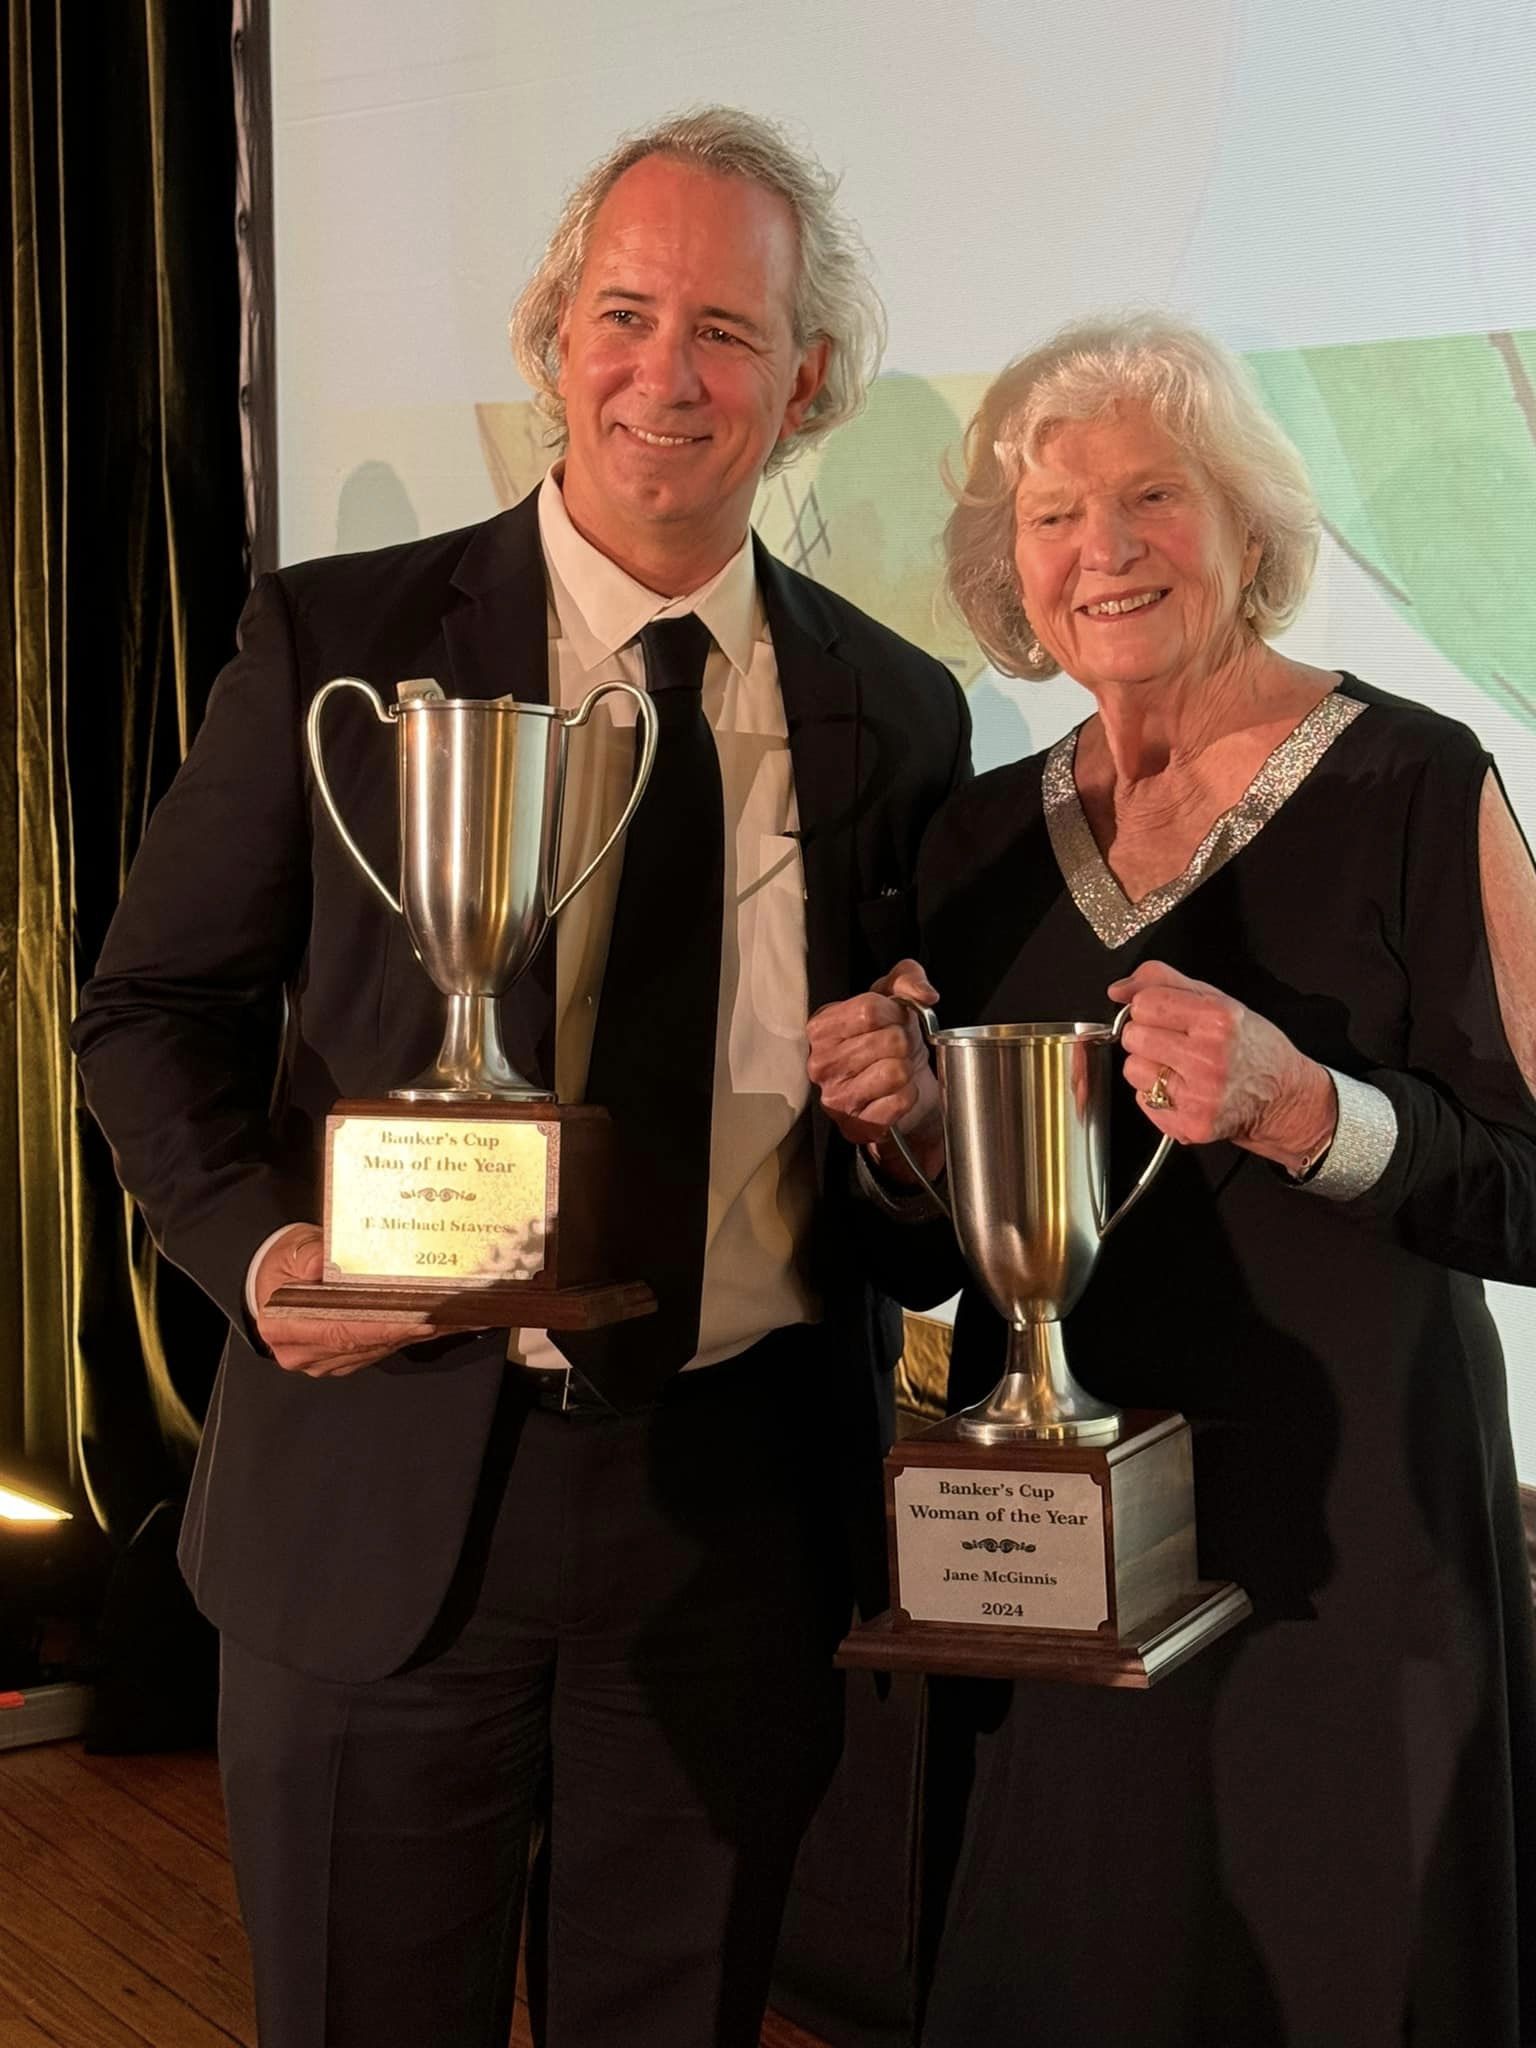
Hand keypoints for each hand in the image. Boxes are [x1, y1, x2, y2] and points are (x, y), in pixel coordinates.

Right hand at [252, 1224, 439, 1376]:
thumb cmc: (285, 1264)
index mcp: (281, 1326)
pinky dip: (398, 1340)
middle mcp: (298, 1351)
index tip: (414, 1320)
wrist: (274, 1280)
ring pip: (369, 1352)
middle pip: (358, 1344)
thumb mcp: (293, 1249)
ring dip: (405, 1337)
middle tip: (438, 1318)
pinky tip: (423, 1328)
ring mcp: (318, 1361)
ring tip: (439, 1320)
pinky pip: (371, 1353)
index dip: (380, 1327)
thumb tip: (323, 1263)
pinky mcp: (335, 1362)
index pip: (339, 1330)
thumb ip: (309, 1254)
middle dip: (401, 1331)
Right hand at [806, 959, 944, 1182]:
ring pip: (895, 1072)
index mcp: (821, 1027)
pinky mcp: (855, 1126)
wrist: (905, 1090)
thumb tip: (925, 994)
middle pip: (886, 1041)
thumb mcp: (896, 998)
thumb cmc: (892, 1042)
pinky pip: (899, 1102)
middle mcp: (820, 1064)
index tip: (896, 1021)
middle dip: (904, 1043)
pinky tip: (895, 1095)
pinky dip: (908, 1097)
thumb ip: (908, 978)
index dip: (896, 1013)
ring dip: (906, 1071)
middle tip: (897, 1051)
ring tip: (896, 1072)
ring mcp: (834, 1097)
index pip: (869, 1009)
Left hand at [1107, 960, 1335, 1172]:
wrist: (1284, 1098)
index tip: (1168, 1016)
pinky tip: (1185, 1091)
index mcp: (1218, 1020)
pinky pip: (1142, 1100)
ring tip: (1181, 1068)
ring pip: (1132, 1069)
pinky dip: (1157, 1095)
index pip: (1144, 1003)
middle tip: (1176, 1044)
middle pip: (1134, 1036)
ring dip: (1149, 1067)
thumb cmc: (1252, 1047)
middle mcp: (1209, 1058)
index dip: (1151, 1008)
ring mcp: (1200, 1095)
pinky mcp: (1191, 1124)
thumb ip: (1164, 982)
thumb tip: (1118, 989)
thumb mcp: (1219, 1001)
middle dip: (1148, 1036)